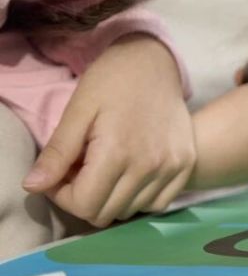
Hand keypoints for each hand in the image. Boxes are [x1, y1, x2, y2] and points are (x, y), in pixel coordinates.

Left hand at [22, 34, 194, 226]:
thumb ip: (58, 152)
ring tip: (106, 168)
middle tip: (81, 169)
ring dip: (111, 197)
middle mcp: (150, 166)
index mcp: (118, 153)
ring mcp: (172, 167)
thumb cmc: (111, 81)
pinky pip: (159, 203)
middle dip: (84, 197)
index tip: (61, 173)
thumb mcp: (78, 110)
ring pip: (130, 211)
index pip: (84, 205)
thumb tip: (33, 187)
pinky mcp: (185, 165)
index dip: (63, 195)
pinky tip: (130, 175)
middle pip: (105, 213)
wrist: (154, 62)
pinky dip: (139, 198)